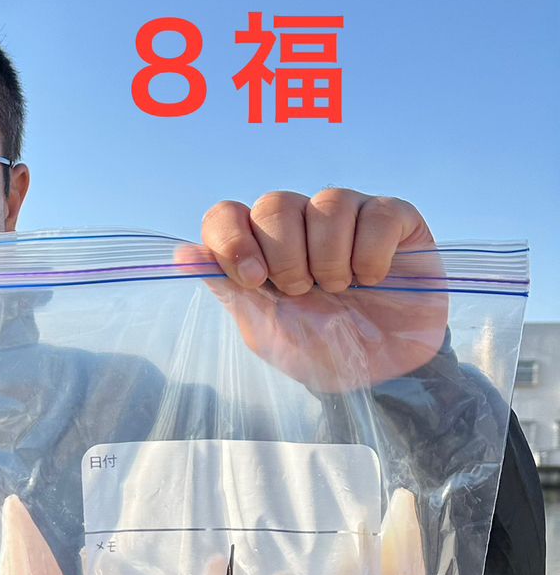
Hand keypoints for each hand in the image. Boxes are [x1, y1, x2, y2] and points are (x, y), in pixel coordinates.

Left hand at [188, 189, 449, 391]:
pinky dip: (370, 252)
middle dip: (285, 256)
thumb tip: (182, 254)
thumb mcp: (264, 328)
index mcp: (260, 246)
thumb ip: (228, 289)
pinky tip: (372, 278)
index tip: (252, 279)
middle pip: (276, 204)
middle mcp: (299, 223)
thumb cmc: (317, 348)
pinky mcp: (393, 218)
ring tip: (339, 289)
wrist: (377, 372)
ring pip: (328, 202)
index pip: (227, 215)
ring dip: (329, 256)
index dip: (233, 240)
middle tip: (300, 291)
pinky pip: (377, 213)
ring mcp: (346, 216)